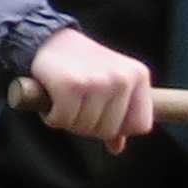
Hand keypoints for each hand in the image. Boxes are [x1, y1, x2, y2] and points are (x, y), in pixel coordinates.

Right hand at [17, 25, 157, 147]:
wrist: (47, 39)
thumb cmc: (80, 64)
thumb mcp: (108, 84)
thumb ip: (117, 115)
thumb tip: (117, 148)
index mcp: (138, 76)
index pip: (140, 125)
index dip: (118, 128)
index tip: (101, 114)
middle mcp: (122, 78)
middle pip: (108, 130)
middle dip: (87, 125)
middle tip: (76, 105)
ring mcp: (97, 82)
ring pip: (84, 128)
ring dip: (68, 120)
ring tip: (63, 98)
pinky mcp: (71, 85)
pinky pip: (62, 121)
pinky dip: (51, 116)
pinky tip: (51, 98)